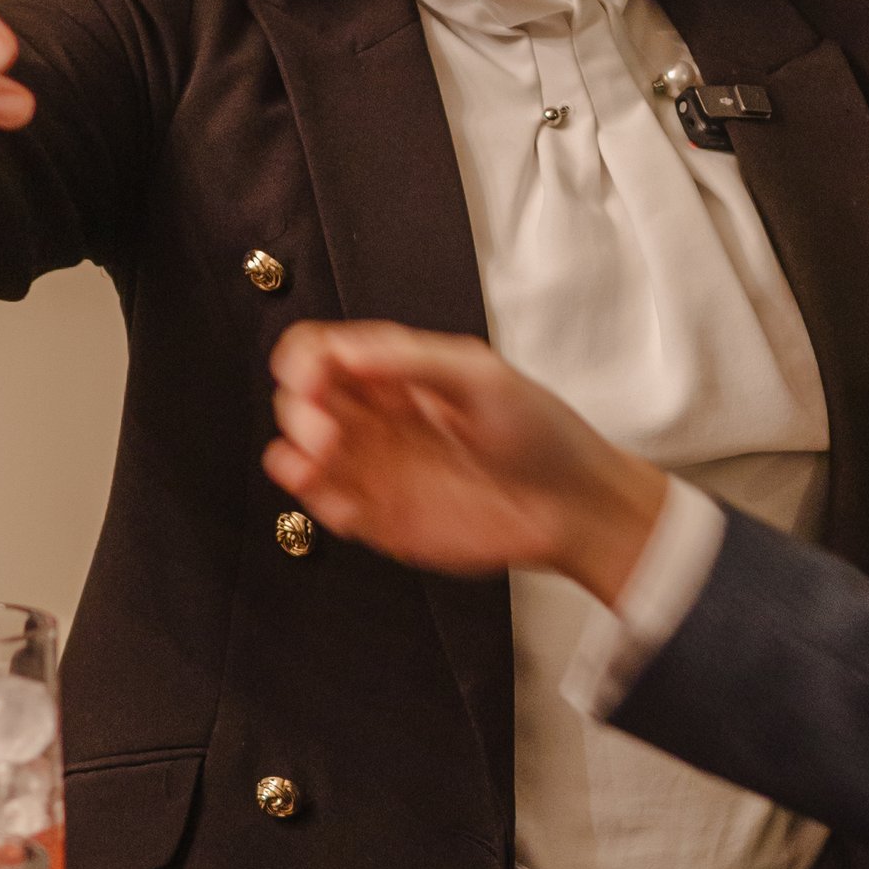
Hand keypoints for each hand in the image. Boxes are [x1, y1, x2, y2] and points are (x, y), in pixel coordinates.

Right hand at [267, 322, 667, 602]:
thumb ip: (411, 360)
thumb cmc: (542, 435)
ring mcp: (378, 468)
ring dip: (293, 454)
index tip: (312, 378)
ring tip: (315, 461)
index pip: (325, 353)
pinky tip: (335, 498)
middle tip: (324, 429)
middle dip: (299, 409)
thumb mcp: (482, 378)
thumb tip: (345, 350)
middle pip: (305, 400)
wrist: (574, 509)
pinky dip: (315, 501)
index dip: (305, 360)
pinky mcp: (382, 518)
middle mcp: (381, 417)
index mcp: (399, 374)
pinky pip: (327, 507)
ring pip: (303, 453)